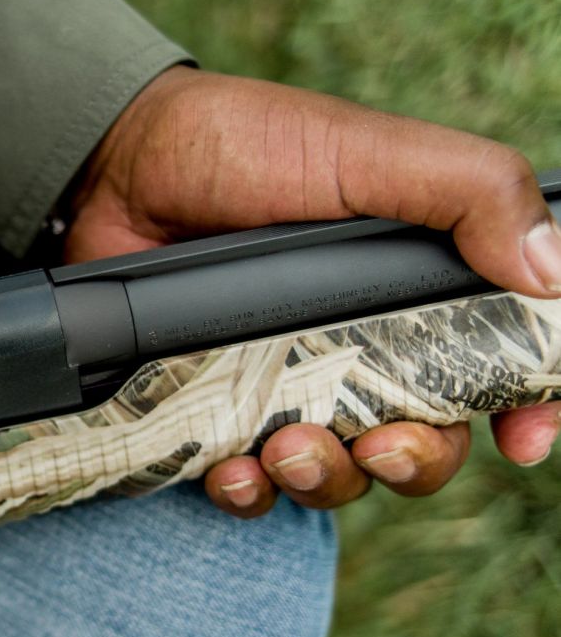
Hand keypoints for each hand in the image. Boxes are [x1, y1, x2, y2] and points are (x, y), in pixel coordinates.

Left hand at [67, 65, 560, 516]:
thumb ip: (466, 194)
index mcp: (416, 290)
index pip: (494, 367)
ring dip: (328, 479)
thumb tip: (555, 272)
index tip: (522, 441)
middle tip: (379, 446)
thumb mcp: (367, 152)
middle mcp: (359, 346)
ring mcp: (285, 383)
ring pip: (338, 472)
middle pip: (422, 441)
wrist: (119, 164)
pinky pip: (248, 483)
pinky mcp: (215, 409)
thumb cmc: (247, 144)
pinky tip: (231, 469)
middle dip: (413, 462)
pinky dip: (248, 491)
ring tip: (288, 449)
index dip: (523, 410)